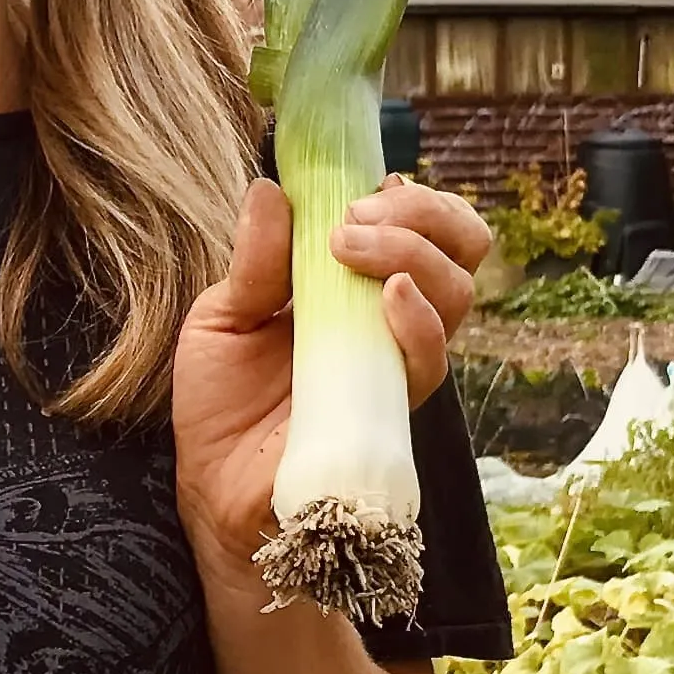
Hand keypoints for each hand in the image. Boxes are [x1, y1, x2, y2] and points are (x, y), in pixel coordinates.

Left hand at [170, 175, 492, 564]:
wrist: (213, 483)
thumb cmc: (221, 401)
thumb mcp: (221, 315)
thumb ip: (254, 259)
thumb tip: (271, 189)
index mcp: (357, 284)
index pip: (426, 226)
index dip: (416, 200)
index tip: (364, 190)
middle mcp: (391, 319)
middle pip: (460, 249)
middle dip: (423, 215)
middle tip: (355, 217)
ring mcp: (397, 363)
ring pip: (455, 293)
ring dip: (411, 253)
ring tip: (348, 246)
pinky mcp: (395, 409)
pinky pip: (431, 360)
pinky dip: (418, 321)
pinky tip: (388, 298)